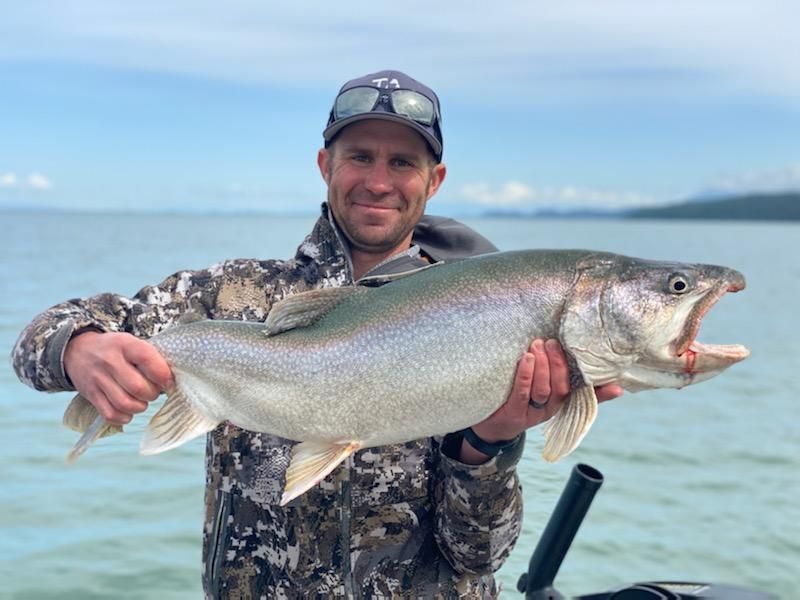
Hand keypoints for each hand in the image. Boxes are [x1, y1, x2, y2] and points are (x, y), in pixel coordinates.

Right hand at [63, 331, 173, 425]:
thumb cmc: (115, 349)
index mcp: (125, 345)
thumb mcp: (132, 343)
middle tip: (153, 391)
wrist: (78, 350)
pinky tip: (129, 410)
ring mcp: (98, 379)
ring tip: (142, 401)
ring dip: (140, 407)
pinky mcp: (90, 395)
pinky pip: (110, 414)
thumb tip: (170, 381)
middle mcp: (110, 362)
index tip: (168, 382)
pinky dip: (124, 417)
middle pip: (138, 387)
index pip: (147, 359)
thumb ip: (150, 358)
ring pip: (125, 404)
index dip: (162, 374)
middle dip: (152, 394)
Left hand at [460, 339, 622, 462]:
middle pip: (562, 387)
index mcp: (560, 402)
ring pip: (544, 389)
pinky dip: (526, 373)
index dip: (601, 391)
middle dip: (558, 362)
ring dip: (542, 365)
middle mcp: (549, 409)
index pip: (584, 396)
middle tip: (551, 342)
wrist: (490, 424)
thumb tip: (592, 368)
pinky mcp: (513, 413)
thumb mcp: (540, 387)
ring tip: (537, 345)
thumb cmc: (519, 396)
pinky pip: (523, 391)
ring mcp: (531, 413)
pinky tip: (525, 358)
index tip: (615, 383)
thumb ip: (559, 374)